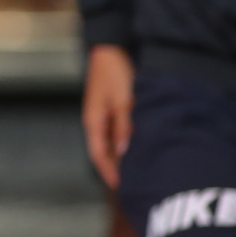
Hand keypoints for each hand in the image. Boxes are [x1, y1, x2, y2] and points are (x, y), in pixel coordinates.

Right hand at [83, 44, 134, 188]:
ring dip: (124, 156)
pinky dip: (129, 143)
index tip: (123, 190)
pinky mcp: (115, 107)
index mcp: (93, 120)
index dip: (110, 173)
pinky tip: (141, 147)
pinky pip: (120, 132)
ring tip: (141, 170)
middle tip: (135, 184)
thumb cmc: (115, 71)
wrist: (112, 46)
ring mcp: (106, 113)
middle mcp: (98, 120)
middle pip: (106, 151)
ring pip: (114, 142)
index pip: (98, 154)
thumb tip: (126, 154)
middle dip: (118, 169)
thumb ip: (124, 126)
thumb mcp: (122, 100)